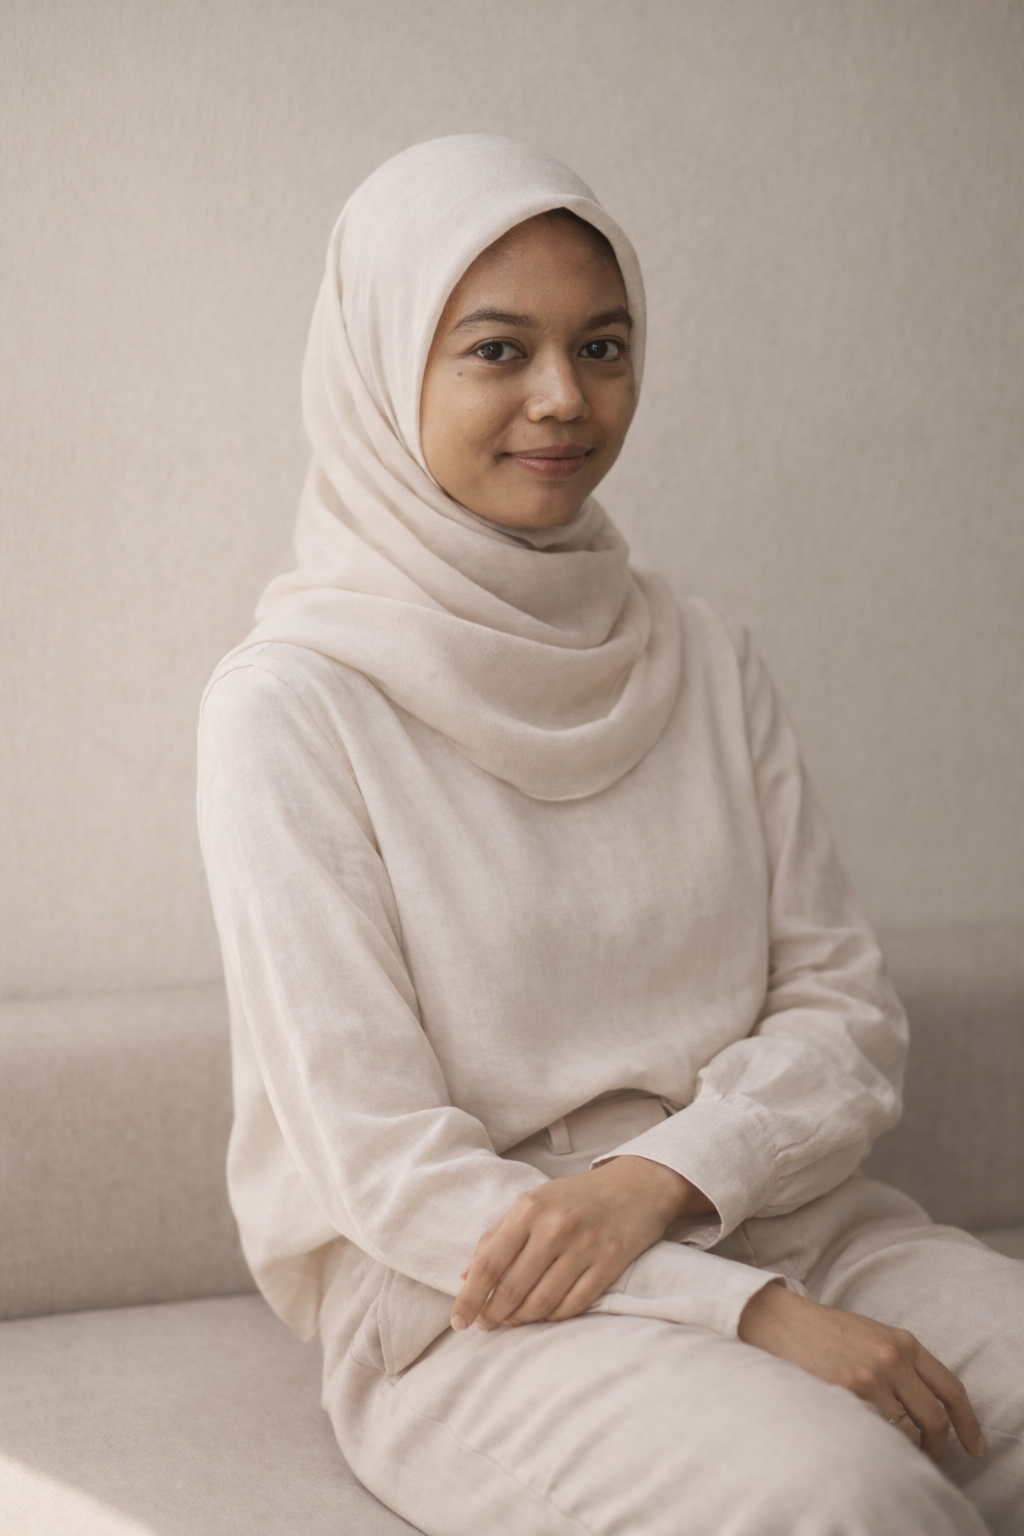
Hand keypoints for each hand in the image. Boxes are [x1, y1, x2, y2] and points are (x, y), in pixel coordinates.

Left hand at [451, 1155, 713, 1331]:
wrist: (637, 1184)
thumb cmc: (576, 1196)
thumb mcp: (533, 1202)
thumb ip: (497, 1236)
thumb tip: (466, 1277)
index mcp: (529, 1209)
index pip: (489, 1263)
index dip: (469, 1297)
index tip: (458, 1321)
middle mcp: (555, 1227)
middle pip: (512, 1288)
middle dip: (493, 1315)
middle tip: (486, 1326)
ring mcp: (584, 1246)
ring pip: (542, 1302)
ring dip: (522, 1319)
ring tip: (512, 1322)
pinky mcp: (609, 1263)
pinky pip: (574, 1304)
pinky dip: (554, 1317)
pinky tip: (545, 1316)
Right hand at [738, 1282, 983, 1461]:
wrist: (778, 1320)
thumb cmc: (824, 1332)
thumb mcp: (872, 1335)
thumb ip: (902, 1364)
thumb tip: (929, 1416)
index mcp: (903, 1341)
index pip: (951, 1389)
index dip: (968, 1424)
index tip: (973, 1447)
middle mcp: (892, 1358)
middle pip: (934, 1419)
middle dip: (936, 1447)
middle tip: (928, 1457)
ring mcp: (870, 1377)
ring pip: (904, 1433)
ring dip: (900, 1447)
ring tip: (884, 1444)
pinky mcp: (846, 1393)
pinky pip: (875, 1433)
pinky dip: (873, 1441)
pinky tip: (859, 1433)